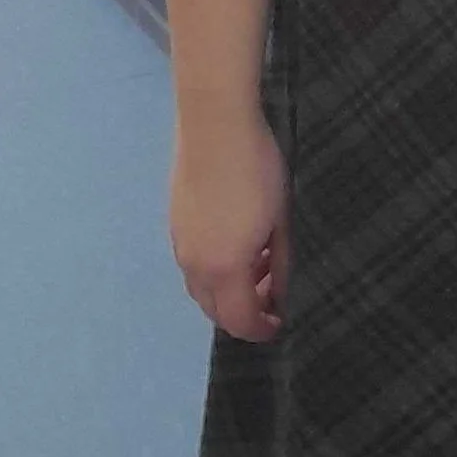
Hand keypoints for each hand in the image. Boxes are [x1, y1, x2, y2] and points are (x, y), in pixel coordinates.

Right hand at [170, 109, 287, 341]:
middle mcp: (195, 265)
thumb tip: (278, 293)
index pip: (239, 320)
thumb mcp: (281, 220)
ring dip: (228, 291)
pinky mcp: (175, 225)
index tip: (280, 323)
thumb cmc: (257, 170)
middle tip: (272, 297)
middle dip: (243, 313)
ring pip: (201, 289)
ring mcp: (180, 245)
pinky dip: (215, 271)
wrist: (215, 126)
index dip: (260, 329)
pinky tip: (238, 247)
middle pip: (215, 311)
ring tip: (260, 267)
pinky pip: (193, 266)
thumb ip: (280, 263)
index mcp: (225, 269)